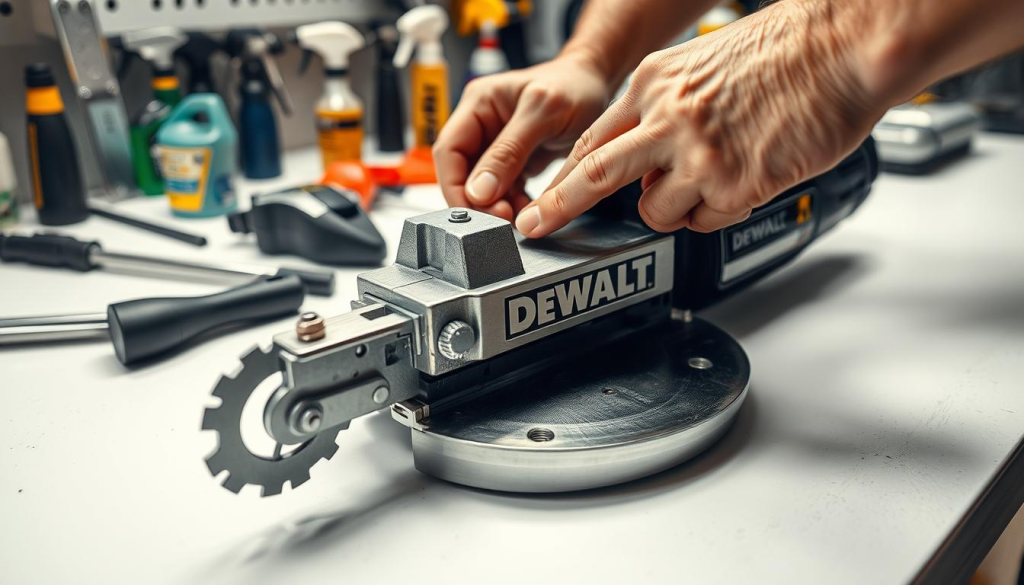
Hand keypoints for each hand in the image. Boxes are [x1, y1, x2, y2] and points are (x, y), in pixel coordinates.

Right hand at [434, 53, 612, 221]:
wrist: (596, 83)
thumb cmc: (573, 85)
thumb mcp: (543, 114)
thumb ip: (509, 151)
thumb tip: (478, 189)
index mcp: (478, 103)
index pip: (448, 151)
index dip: (455, 185)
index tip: (475, 210)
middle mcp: (481, 123)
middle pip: (461, 172)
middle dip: (478, 199)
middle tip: (502, 216)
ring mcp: (496, 144)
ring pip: (481, 186)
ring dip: (496, 204)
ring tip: (519, 212)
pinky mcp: (513, 160)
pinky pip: (502, 189)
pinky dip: (512, 202)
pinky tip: (527, 206)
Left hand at [516, 0, 882, 237]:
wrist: (845, 45)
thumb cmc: (787, 51)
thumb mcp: (701, 63)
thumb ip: (664, 109)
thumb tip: (644, 157)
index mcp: (654, 83)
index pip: (592, 139)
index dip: (566, 177)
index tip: (546, 199)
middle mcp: (666, 117)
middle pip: (592, 176)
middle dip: (558, 207)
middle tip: (536, 226)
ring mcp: (697, 154)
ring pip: (653, 211)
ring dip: (674, 209)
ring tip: (713, 180)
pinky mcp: (733, 184)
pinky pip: (705, 222)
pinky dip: (718, 213)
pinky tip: (744, 180)